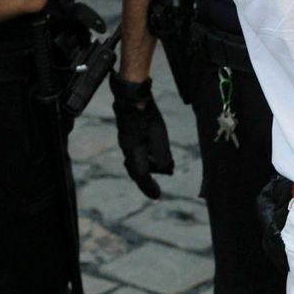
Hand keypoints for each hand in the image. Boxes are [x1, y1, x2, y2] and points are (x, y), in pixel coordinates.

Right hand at [110, 73, 172, 198]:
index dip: (150, 188)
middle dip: (146, 180)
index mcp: (134, 153)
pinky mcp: (127, 134)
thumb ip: (163, 157)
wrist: (132, 97)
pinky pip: (135, 153)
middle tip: (155, 188)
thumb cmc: (147, 117)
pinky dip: (144, 157)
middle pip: (136, 171)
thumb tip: (168, 171)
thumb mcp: (160, 138)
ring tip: (160, 167)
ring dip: (147, 167)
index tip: (157, 197)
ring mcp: (125, 141)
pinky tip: (152, 152)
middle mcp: (127, 150)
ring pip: (135, 162)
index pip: (142, 176)